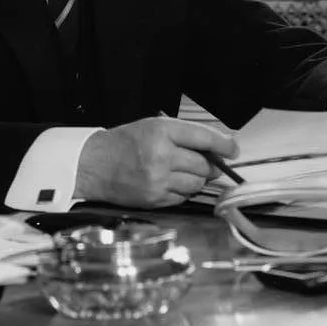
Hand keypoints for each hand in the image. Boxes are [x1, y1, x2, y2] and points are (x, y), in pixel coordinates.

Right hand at [74, 116, 237, 207]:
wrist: (93, 165)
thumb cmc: (124, 142)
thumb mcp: (152, 126)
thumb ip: (183, 136)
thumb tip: (216, 151)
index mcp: (161, 131)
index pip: (203, 138)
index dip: (223, 145)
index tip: (233, 149)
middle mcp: (161, 155)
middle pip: (204, 165)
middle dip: (210, 165)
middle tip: (207, 163)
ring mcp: (158, 180)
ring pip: (196, 184)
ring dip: (197, 179)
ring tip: (183, 172)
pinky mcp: (155, 199)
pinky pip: (183, 197)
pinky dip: (183, 191)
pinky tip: (171, 183)